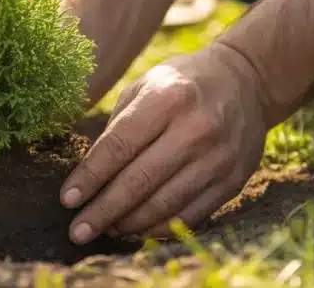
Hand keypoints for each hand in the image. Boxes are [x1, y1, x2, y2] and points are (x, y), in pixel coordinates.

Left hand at [60, 43, 270, 243]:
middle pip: (139, 182)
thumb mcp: (145, 85)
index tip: (67, 200)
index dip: (90, 177)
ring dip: (128, 224)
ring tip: (104, 230)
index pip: (119, 147)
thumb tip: (89, 177)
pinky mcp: (233, 179)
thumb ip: (118, 127)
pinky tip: (136, 231)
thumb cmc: (181, 83)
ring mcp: (218, 157)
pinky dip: (159, 228)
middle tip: (77, 231)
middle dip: (103, 211)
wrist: (246, 81)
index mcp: (167, 98)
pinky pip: (190, 214)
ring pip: (164, 204)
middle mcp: (195, 129)